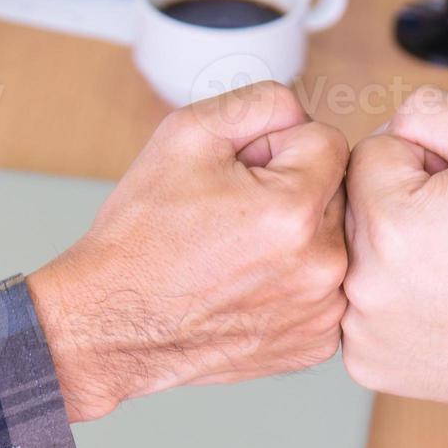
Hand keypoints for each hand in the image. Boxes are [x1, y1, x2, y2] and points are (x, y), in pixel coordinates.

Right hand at [27, 81, 348, 422]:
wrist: (112, 325)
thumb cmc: (142, 234)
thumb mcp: (185, 136)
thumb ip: (259, 103)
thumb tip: (301, 114)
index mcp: (294, 208)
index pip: (327, 141)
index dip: (278, 148)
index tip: (242, 176)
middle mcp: (322, 265)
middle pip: (335, 194)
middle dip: (294, 193)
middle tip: (234, 219)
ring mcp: (322, 312)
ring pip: (333, 245)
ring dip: (300, 241)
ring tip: (239, 258)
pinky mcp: (315, 345)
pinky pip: (326, 293)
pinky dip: (296, 287)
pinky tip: (249, 291)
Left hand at [342, 87, 447, 447]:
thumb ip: (434, 111)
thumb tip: (391, 122)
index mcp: (387, 217)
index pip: (370, 152)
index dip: (419, 161)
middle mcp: (359, 277)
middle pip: (355, 204)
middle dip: (399, 204)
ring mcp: (355, 327)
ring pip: (354, 257)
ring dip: (388, 252)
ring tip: (444, 270)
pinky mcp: (361, 360)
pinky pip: (360, 309)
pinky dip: (389, 303)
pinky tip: (433, 307)